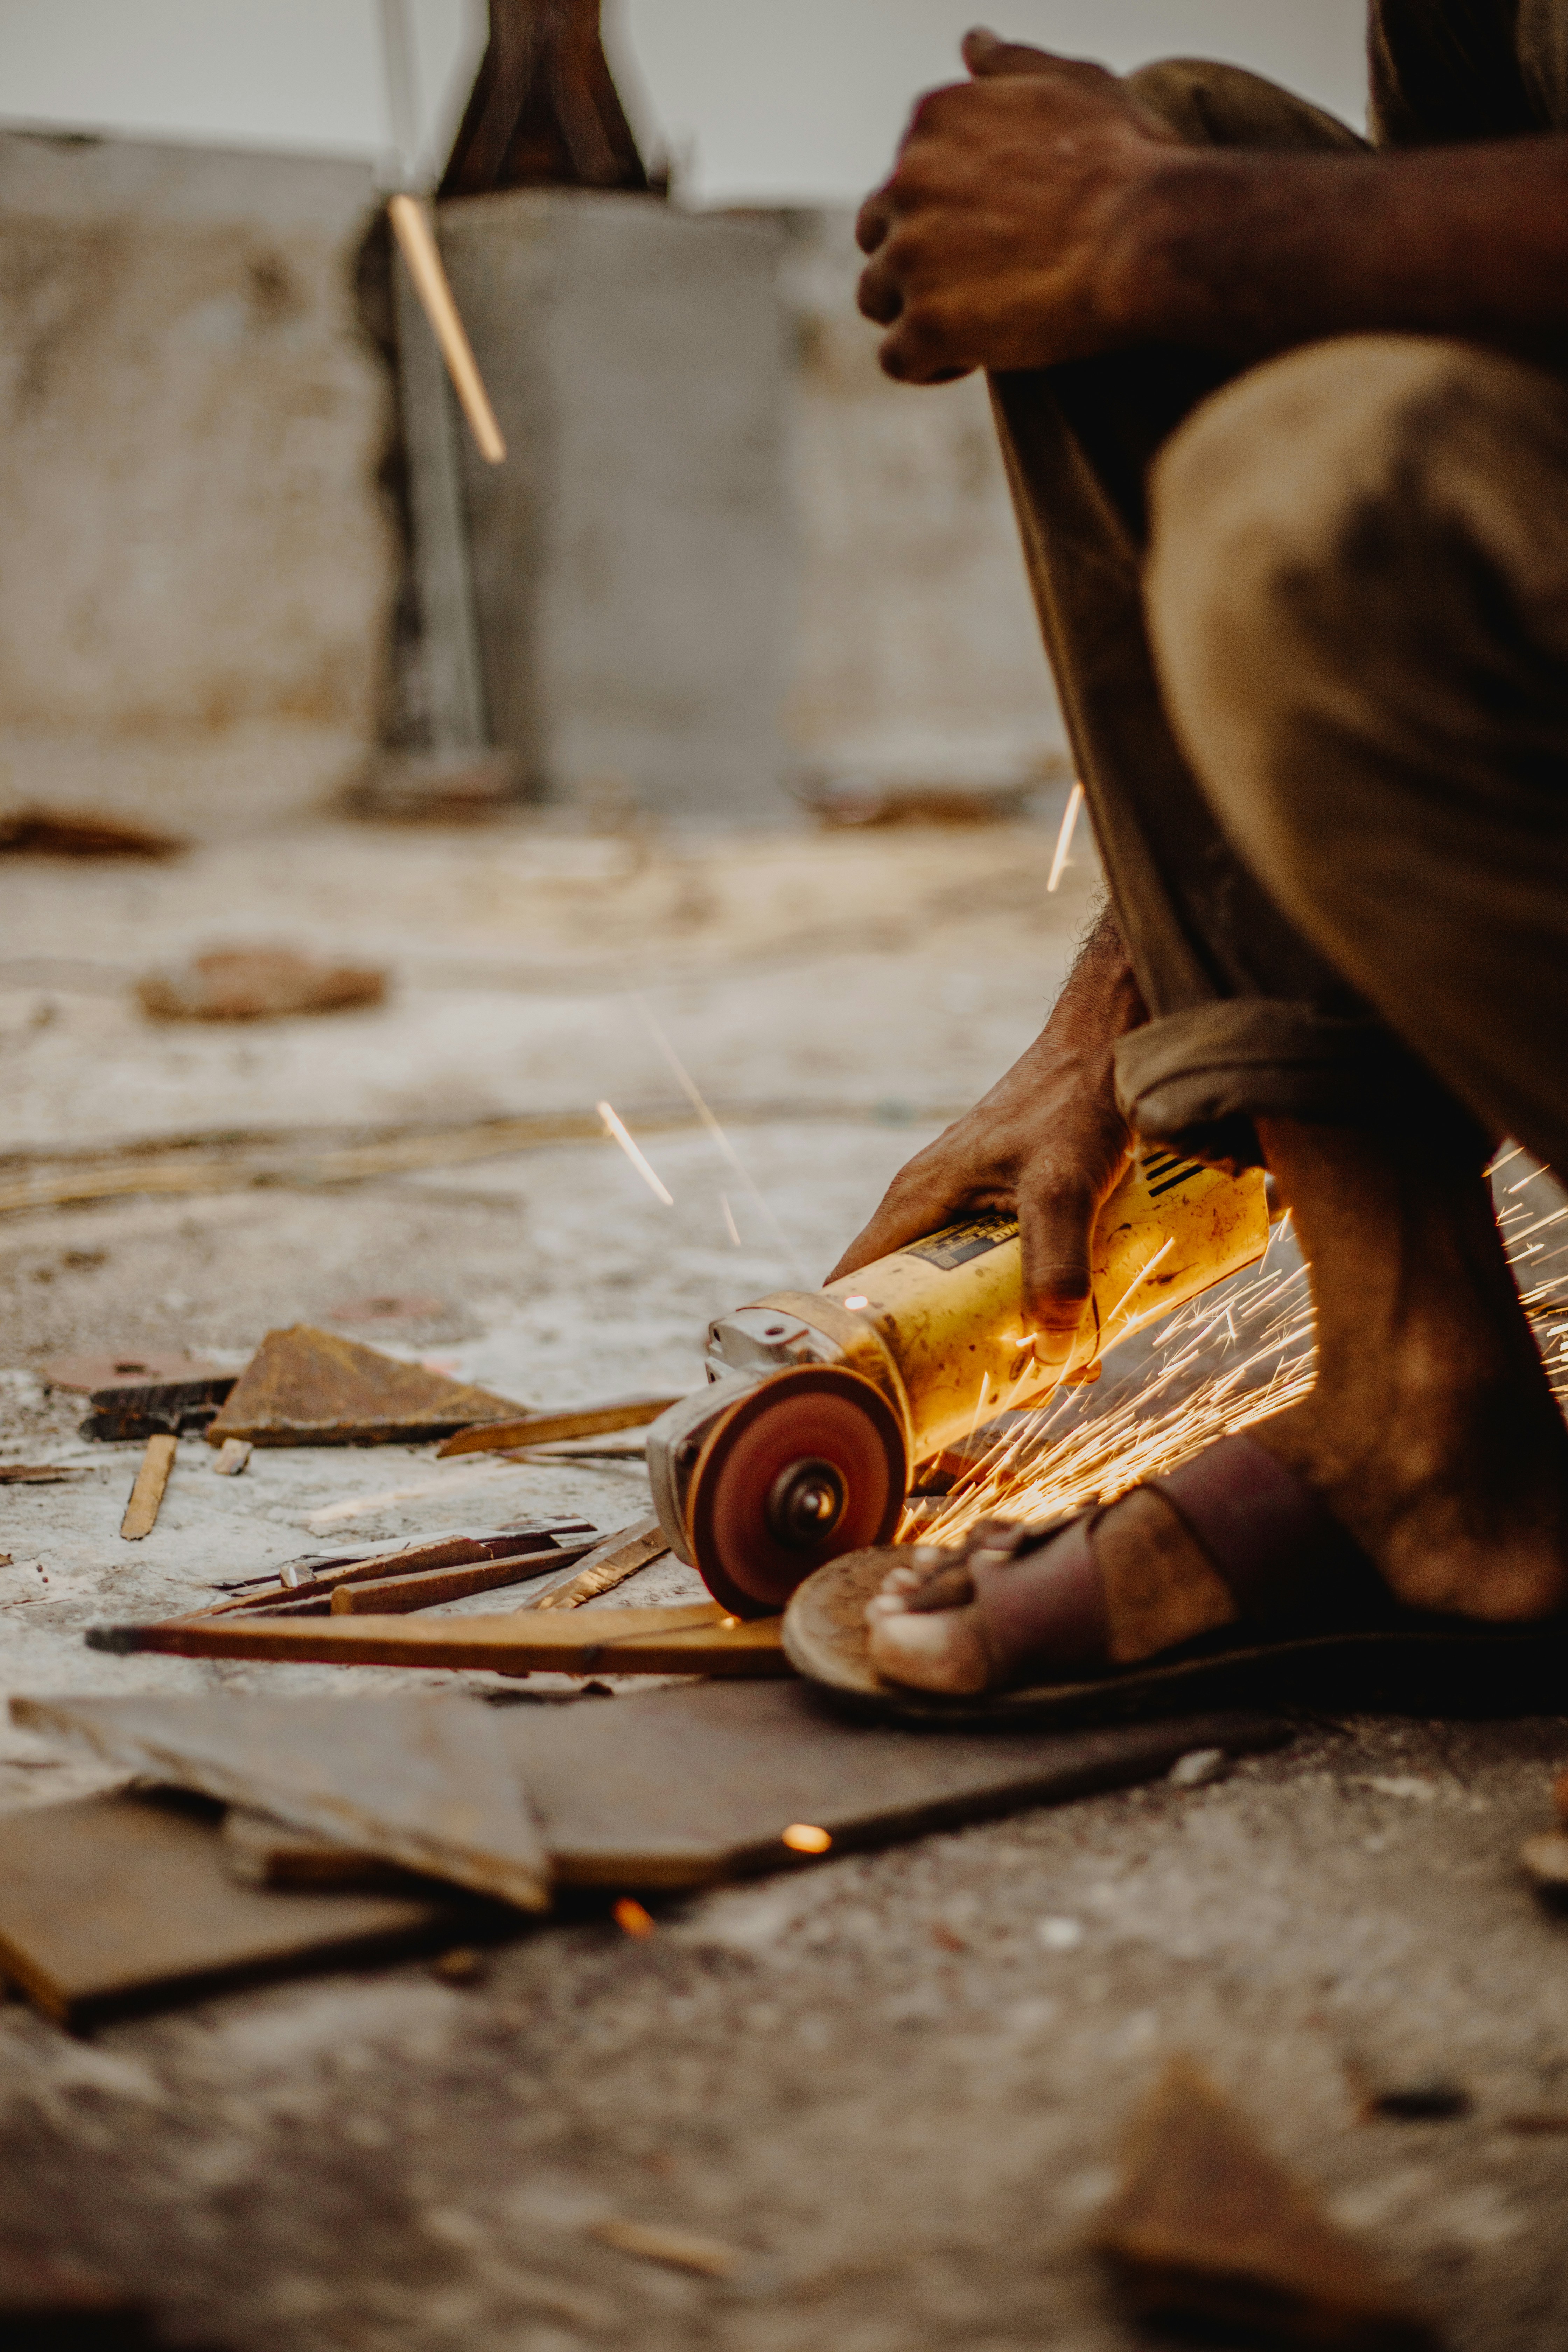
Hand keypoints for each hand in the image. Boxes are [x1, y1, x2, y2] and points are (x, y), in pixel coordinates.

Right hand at [827, 904, 1144, 1368]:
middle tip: (984, 1403)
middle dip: (943, 1357)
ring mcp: (969, 1207)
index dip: (853, 1343)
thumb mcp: (1063, 1187)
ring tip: (1045, 1380)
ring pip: (963, 1291)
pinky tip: (1079, 1333)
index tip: (873, 1397)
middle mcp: (931, 1207)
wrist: (1111, 1044)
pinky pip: (1004, 1270)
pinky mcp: (1009, 1207)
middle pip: (911, 1301)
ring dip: (996, 1336)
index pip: (853, 1284)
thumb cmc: (1072, 1099)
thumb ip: (1057, 1262)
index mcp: (916, 1201)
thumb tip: (1054, 1351)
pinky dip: (1029, 1305)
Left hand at [856, 27, 1188, 383]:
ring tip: (981, 323)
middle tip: (983, 283)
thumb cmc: (1127, 161)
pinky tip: (972, 358)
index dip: (942, 213)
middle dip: (916, 262)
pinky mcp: (926, 324)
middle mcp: (906, 181)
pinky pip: (898, 359)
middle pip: (878, 235)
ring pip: (879, 297)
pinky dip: (929, 365)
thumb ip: (1012, 67)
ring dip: (918, 314)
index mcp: (933, 121)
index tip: (992, 232)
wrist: (1151, 236)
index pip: (904, 177)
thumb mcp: (1073, 84)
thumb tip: (973, 43)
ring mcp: (911, 255)